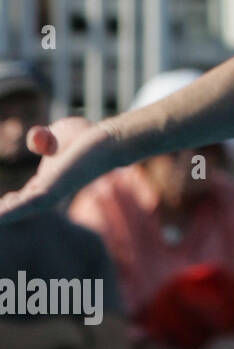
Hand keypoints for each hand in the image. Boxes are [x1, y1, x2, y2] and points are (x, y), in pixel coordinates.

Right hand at [0, 117, 118, 224]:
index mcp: (50, 179)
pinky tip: (0, 215)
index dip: (14, 201)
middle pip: (25, 204)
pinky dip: (13, 210)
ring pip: (26, 207)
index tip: (2, 204)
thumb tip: (38, 138)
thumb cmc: (88, 136)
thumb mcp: (59, 133)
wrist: (108, 139)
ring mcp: (53, 191)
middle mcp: (51, 189)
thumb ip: (43, 137)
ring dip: (7, 213)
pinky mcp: (55, 190)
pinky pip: (30, 202)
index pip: (29, 195)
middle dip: (8, 211)